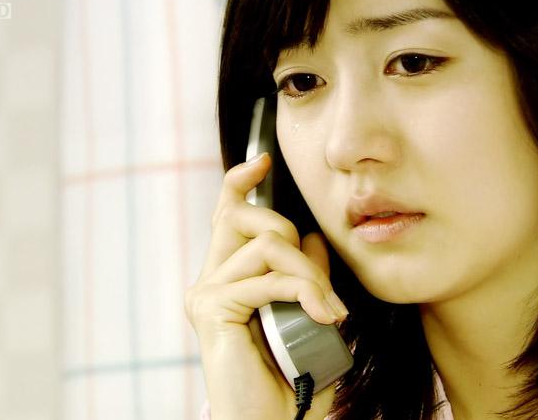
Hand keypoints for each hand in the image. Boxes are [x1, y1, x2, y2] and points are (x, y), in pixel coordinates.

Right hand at [185, 153, 347, 419]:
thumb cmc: (292, 376)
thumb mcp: (307, 314)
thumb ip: (304, 275)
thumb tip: (311, 238)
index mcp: (227, 278)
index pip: (227, 215)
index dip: (241, 183)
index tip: (262, 161)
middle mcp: (209, 281)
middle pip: (248, 219)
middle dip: (296, 241)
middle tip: (325, 289)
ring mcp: (206, 294)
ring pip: (267, 248)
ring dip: (310, 276)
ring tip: (331, 313)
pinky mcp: (212, 309)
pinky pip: (266, 279)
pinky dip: (301, 292)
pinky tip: (322, 315)